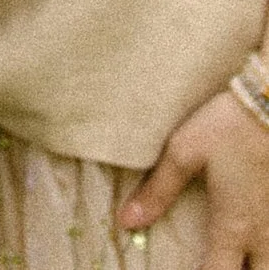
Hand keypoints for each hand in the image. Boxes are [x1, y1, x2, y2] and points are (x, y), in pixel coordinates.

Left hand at [122, 82, 268, 261]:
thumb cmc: (227, 126)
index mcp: (233, 227)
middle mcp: (261, 236)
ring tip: (234, 257)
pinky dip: (264, 251)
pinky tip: (253, 240)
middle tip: (215, 263)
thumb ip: (158, 190)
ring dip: (253, 265)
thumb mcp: (184, 152)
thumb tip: (127, 221)